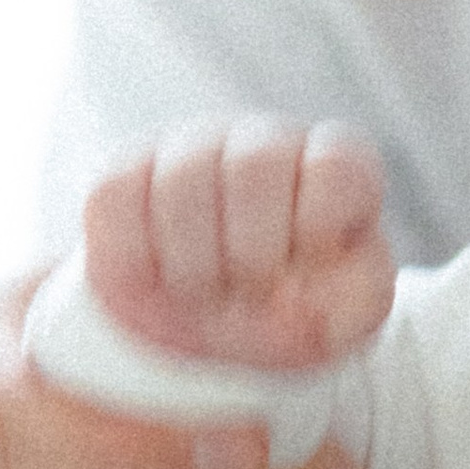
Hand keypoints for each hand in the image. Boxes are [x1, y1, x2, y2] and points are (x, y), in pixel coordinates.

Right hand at [83, 117, 395, 367]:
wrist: (219, 325)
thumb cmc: (300, 310)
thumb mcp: (345, 316)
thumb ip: (355, 300)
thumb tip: (301, 292)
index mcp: (337, 169)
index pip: (337, 167)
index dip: (317, 228)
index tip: (301, 276)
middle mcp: (265, 143)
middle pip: (255, 166)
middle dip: (250, 252)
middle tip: (248, 294)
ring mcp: (192, 150)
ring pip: (181, 178)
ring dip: (192, 263)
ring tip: (203, 298)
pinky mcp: (126, 173)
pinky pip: (114, 196)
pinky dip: (132, 258)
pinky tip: (155, 285)